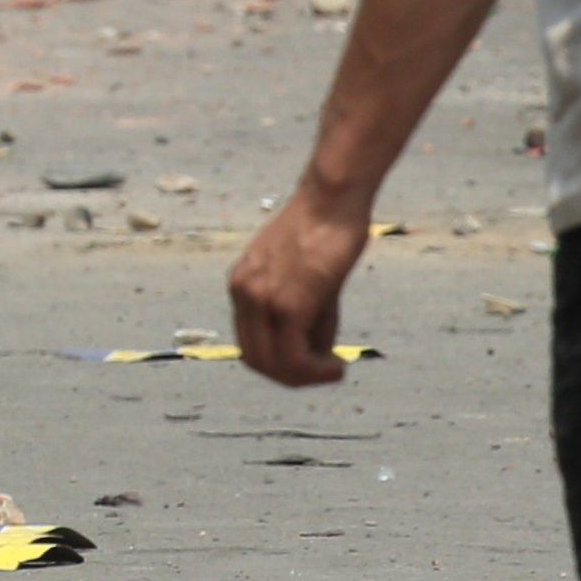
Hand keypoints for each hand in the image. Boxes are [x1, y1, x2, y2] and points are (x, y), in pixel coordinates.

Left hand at [227, 195, 370, 384]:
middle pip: (256, 360)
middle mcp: (243, 293)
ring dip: (306, 377)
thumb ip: (304, 317)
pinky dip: (316, 371)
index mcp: (242, 285)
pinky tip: (338, 366)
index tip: (312, 364)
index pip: (249, 343)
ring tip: (335, 370)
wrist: (331, 203)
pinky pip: (293, 356)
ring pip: (274, 363)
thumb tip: (316, 355)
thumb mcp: (306, 280)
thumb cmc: (326, 234)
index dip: (280, 364)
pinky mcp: (287, 303)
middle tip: (326, 373)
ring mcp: (261, 299)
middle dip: (292, 377)